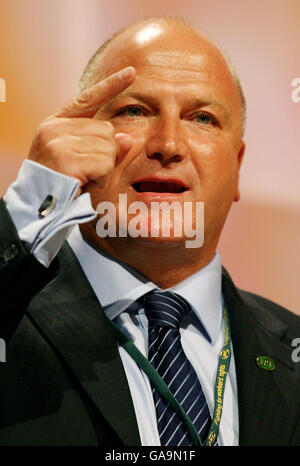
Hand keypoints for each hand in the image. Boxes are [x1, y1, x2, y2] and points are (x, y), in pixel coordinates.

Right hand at [28, 66, 135, 194]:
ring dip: (104, 167)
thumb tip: (128, 137)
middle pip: (106, 130)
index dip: (111, 85)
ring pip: (108, 147)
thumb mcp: (83, 162)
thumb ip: (105, 148)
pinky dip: (102, 177)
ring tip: (83, 178)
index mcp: (57, 123)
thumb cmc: (62, 184)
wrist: (37, 207)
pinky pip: (104, 163)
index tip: (131, 72)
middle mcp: (55, 128)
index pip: (88, 99)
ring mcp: (58, 141)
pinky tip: (84, 182)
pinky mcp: (64, 158)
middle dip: (106, 154)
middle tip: (86, 171)